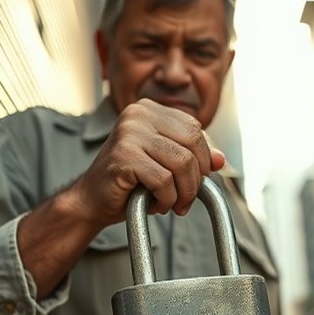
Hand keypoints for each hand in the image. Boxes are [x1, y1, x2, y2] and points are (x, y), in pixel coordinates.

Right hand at [68, 99, 225, 227]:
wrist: (92, 200)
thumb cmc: (128, 182)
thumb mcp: (164, 165)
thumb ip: (191, 157)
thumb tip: (221, 160)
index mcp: (149, 109)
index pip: (195, 128)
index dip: (202, 159)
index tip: (195, 181)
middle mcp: (138, 114)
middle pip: (193, 142)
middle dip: (196, 177)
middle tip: (186, 199)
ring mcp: (129, 132)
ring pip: (181, 163)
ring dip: (183, 192)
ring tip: (172, 204)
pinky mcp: (124, 155)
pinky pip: (164, 180)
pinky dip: (166, 199)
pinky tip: (156, 205)